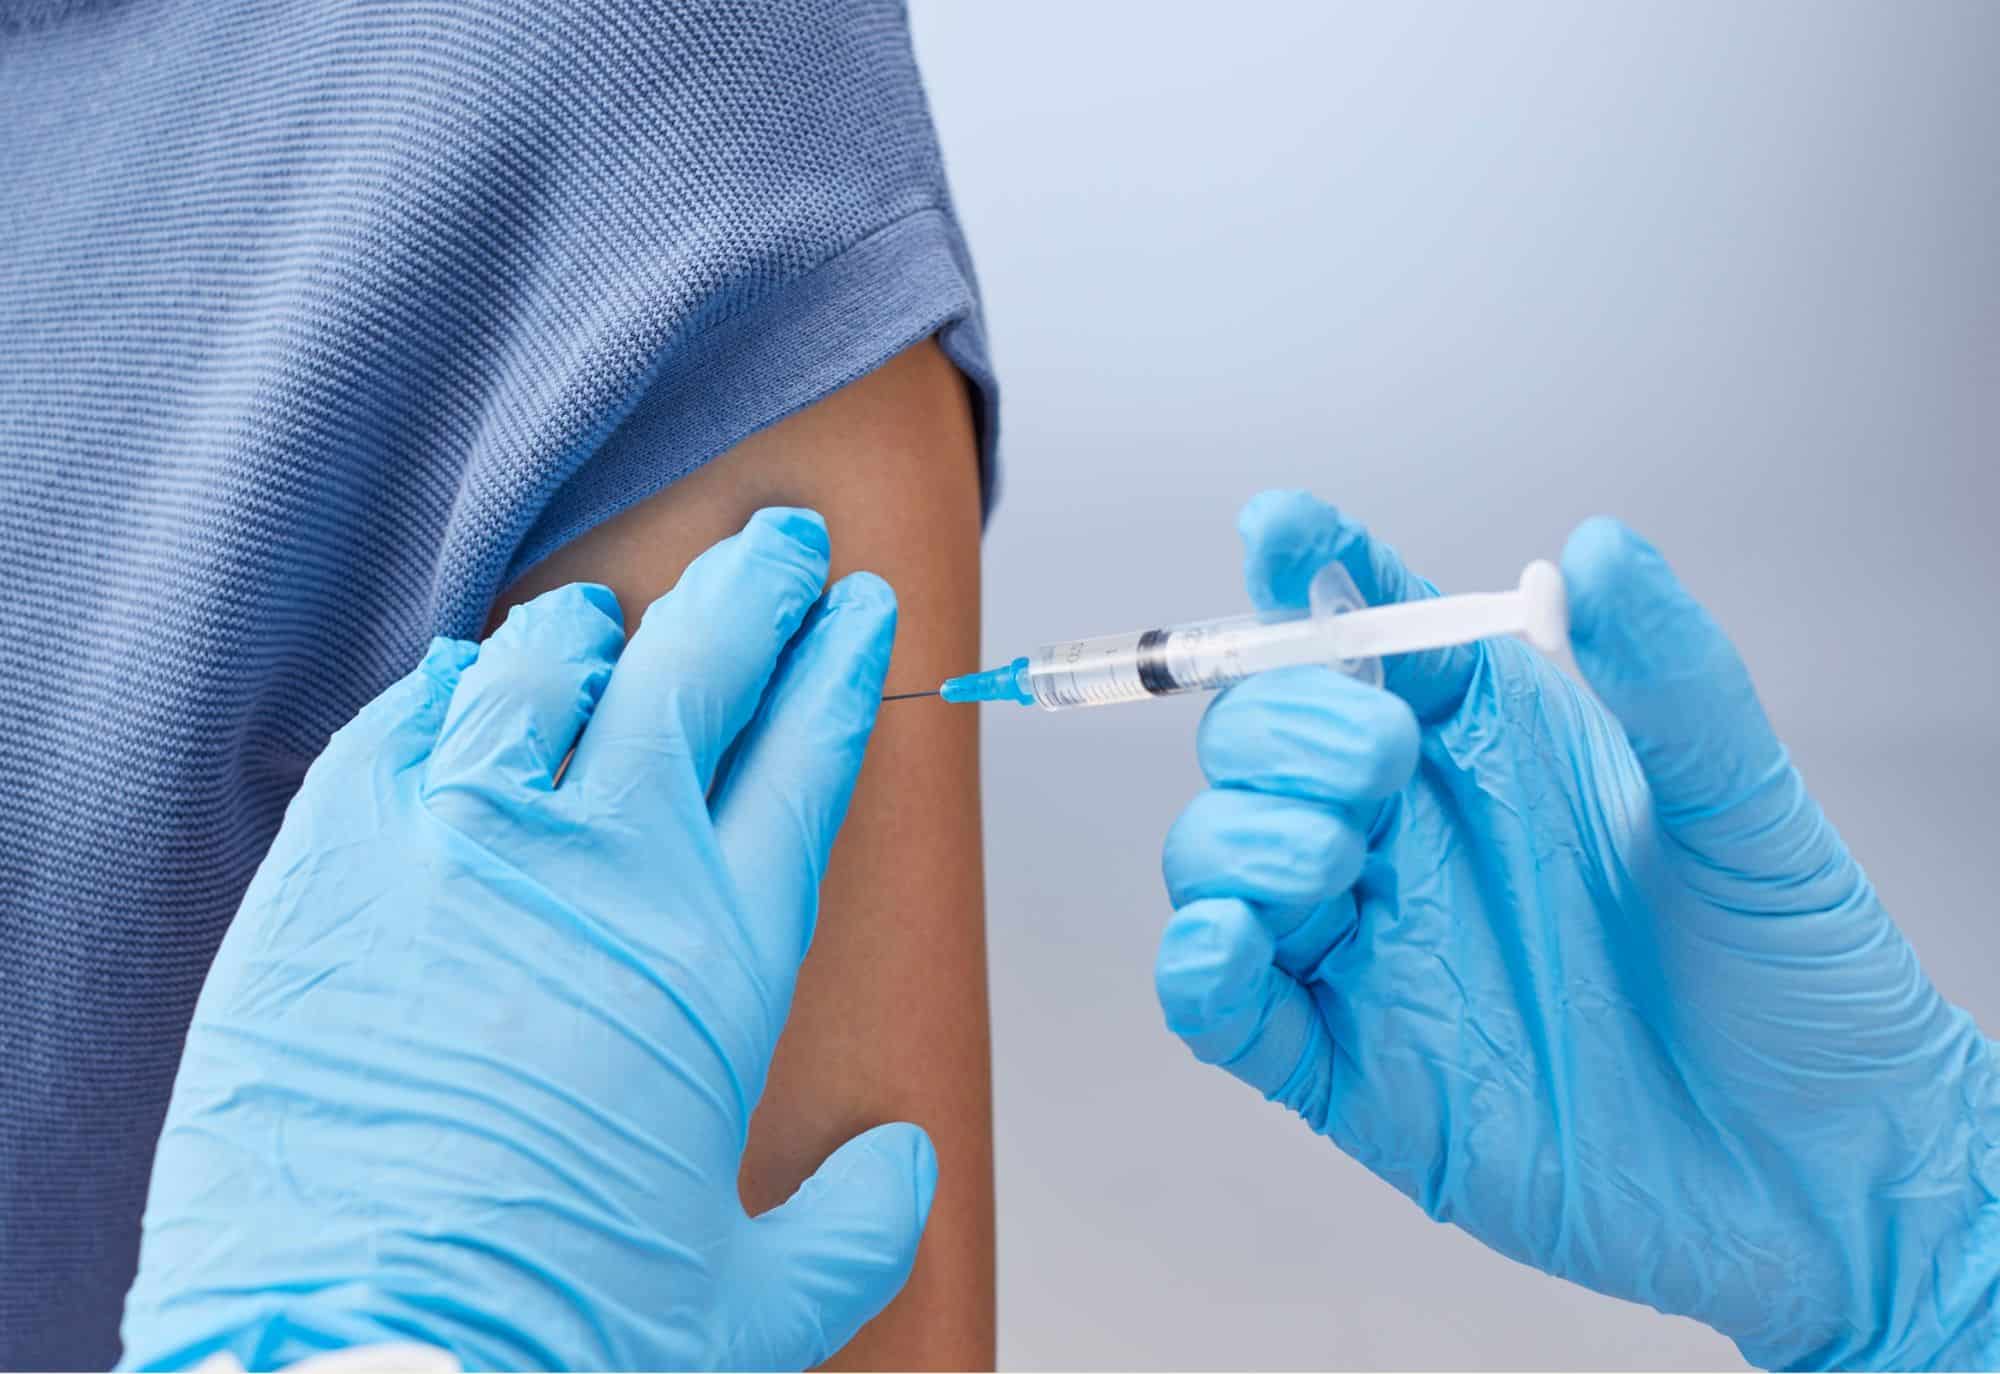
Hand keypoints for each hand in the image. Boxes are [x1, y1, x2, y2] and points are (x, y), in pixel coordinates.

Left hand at [120, 509, 933, 1370]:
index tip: (860, 610)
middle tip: (781, 549)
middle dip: (756, 590)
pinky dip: (450, 689)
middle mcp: (602, 864)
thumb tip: (902, 1176)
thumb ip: (852, 1221)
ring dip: (601, 627)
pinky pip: (405, 723)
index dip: (842, 663)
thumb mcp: (751, 1298)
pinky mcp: (333, 867)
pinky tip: (464, 682)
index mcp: (720, 947)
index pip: (807, 750)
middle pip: (699, 668)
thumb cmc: (554, 1334)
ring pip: (544, 665)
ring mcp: (458, 847)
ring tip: (616, 615)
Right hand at [1155, 491, 1998, 1369]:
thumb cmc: (1794, 976)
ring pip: (1218, 853)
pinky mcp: (1344, 1064)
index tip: (1281, 530)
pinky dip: (1197, 964)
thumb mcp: (1744, 806)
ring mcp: (1366, 948)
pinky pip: (1221, 1005)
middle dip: (1284, 725)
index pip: (1364, 633)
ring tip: (1338, 863)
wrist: (1820, 1169)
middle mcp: (1406, 835)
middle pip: (1260, 735)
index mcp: (1486, 750)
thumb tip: (1599, 545)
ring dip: (1241, 835)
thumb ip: (1670, 676)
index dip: (1310, 573)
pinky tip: (1230, 944)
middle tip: (1382, 762)